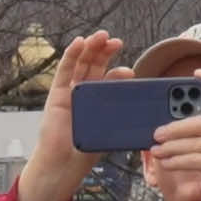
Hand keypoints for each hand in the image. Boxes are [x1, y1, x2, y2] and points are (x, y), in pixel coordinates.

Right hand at [17, 31, 130, 200]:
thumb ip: (122, 114)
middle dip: (106, 52)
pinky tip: (80, 43)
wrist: (64, 164)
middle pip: (96, 65)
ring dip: (91, 47)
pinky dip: (71, 55)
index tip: (131, 70)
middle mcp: (85, 92)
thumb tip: (144, 105)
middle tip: (117, 42)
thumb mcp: (110, 129)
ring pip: (81, 63)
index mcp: (100, 100)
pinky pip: (64, 70)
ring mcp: (70, 91)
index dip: (120, 71)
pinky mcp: (56, 93)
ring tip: (101, 36)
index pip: (110, 79)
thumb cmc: (85, 151)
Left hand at [149, 69, 200, 200]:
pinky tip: (166, 163)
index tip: (197, 72)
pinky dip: (176, 161)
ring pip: (193, 143)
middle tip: (156, 133)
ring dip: (170, 147)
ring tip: (155, 150)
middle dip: (173, 128)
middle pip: (199, 122)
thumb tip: (182, 139)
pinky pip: (193, 159)